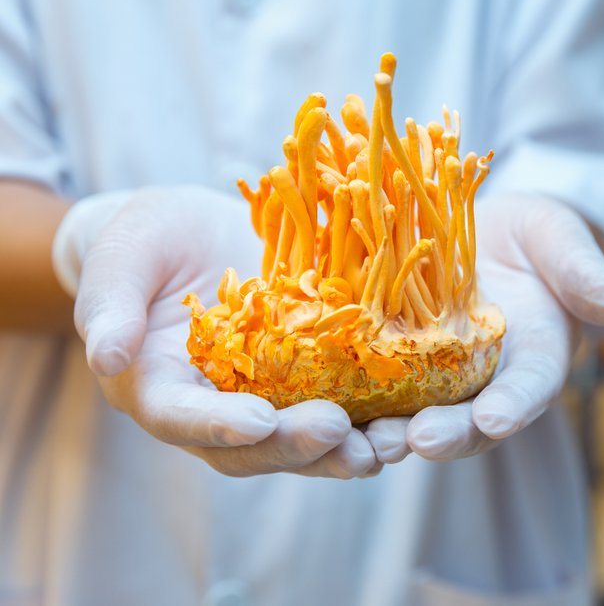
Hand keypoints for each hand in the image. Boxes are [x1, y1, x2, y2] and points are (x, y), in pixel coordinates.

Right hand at [69, 186, 380, 478]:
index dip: (218, 426)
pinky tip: (415, 415)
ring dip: (346, 450)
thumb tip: (107, 357)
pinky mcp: (313, 379)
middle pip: (252, 446)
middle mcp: (217, 408)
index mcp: (162, 388)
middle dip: (295, 445)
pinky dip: (376, 417)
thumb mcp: (123, 257)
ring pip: (304, 441)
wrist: (194, 233)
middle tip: (337, 433)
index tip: (257, 421)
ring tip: (389, 445)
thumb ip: (109, 305)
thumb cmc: (146, 242)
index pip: (183, 418)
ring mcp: (268, 398)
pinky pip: (345, 407)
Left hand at [365, 194, 603, 462]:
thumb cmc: (533, 238)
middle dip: (448, 434)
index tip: (494, 419)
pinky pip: (375, 390)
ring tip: (365, 441)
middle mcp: (488, 382)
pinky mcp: (398, 367)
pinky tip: (323, 404)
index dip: (514, 405)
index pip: (530, 388)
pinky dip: (353, 403)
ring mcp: (441, 380)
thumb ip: (583, 271)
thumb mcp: (561, 241)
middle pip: (469, 420)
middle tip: (419, 441)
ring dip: (392, 434)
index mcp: (535, 357)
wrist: (490, 237)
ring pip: (418, 417)